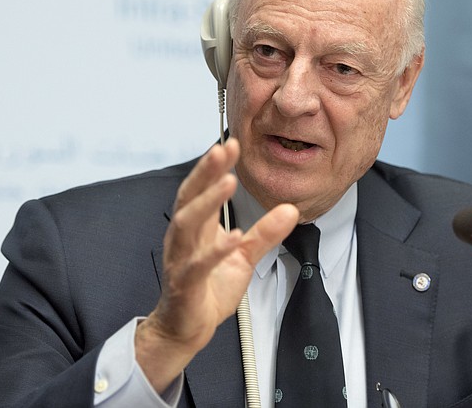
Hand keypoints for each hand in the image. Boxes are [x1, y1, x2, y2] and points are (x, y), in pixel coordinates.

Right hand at [135, 138, 298, 391]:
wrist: (187, 328)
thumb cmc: (208, 289)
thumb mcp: (244, 256)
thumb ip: (265, 233)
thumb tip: (290, 209)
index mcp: (196, 227)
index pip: (202, 188)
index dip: (214, 166)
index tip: (233, 144)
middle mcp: (184, 237)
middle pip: (189, 196)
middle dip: (206, 172)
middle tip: (223, 148)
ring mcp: (181, 259)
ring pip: (187, 224)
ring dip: (207, 202)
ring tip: (227, 182)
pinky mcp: (185, 283)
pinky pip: (198, 264)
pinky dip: (215, 250)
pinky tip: (232, 236)